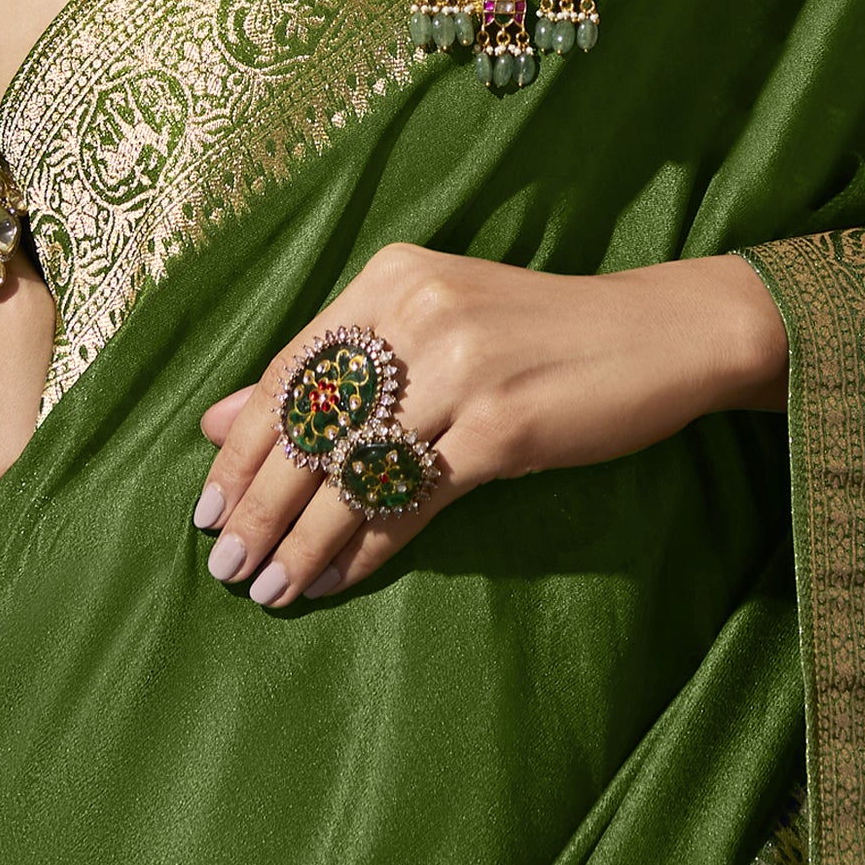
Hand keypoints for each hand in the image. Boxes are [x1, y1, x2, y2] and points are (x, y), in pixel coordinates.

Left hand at [191, 244, 786, 612]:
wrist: (657, 333)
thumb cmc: (539, 333)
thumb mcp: (435, 327)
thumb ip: (335, 367)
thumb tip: (219, 420)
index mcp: (392, 278)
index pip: (291, 369)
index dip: (242, 446)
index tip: (207, 505)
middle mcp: (418, 311)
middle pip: (311, 422)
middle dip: (259, 502)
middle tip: (225, 562)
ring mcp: (461, 368)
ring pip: (353, 469)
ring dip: (302, 540)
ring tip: (267, 587)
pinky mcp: (502, 427)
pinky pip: (412, 499)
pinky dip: (366, 547)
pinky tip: (336, 580)